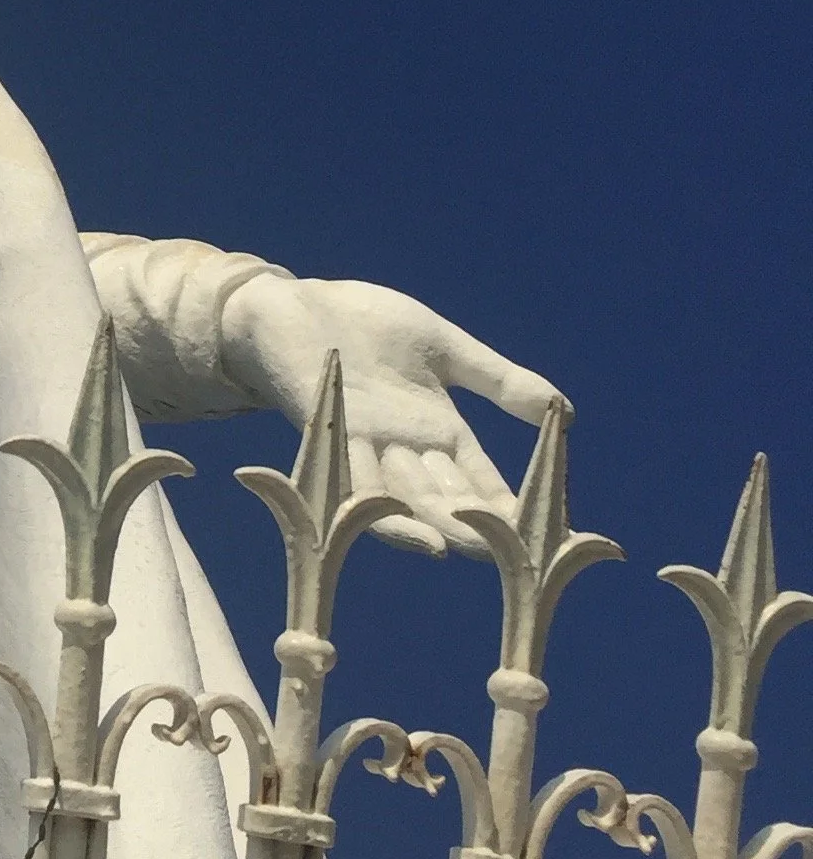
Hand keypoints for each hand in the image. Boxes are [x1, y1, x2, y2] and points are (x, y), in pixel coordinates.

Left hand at [221, 273, 563, 554]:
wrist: (294, 304)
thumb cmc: (364, 324)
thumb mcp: (444, 349)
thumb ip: (498, 380)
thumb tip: (563, 412)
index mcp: (438, 430)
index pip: (483, 479)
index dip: (512, 505)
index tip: (550, 533)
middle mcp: (405, 448)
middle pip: (448, 496)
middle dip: (480, 524)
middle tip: (518, 554)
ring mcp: (366, 443)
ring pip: (405, 495)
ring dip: (434, 522)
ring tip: (466, 546)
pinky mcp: (329, 430)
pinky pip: (354, 476)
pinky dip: (379, 505)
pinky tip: (402, 523)